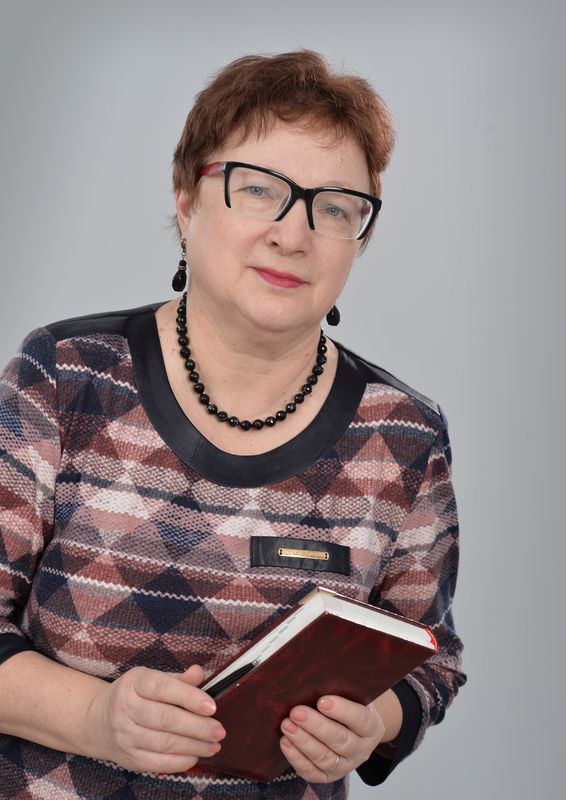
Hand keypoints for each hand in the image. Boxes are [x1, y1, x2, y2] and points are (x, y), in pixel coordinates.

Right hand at [86, 664, 225, 773]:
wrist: (97, 720)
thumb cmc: (135, 695)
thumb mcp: (152, 678)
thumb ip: (178, 679)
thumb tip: (200, 673)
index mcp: (135, 682)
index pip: (164, 688)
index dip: (189, 697)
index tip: (212, 706)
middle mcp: (126, 707)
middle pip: (166, 719)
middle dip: (197, 727)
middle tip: (220, 730)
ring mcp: (124, 735)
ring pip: (164, 743)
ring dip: (193, 746)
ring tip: (214, 745)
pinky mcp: (127, 758)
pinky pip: (157, 763)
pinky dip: (180, 761)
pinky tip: (196, 755)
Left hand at [279, 695, 385, 782]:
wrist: (352, 729)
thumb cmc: (348, 704)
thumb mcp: (353, 694)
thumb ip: (341, 687)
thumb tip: (315, 678)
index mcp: (372, 727)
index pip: (360, 719)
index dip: (342, 710)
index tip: (322, 701)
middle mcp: (361, 750)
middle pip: (339, 740)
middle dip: (316, 726)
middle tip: (296, 712)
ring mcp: (345, 765)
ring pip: (325, 758)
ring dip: (303, 742)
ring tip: (287, 725)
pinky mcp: (328, 776)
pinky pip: (312, 772)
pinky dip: (297, 758)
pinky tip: (286, 742)